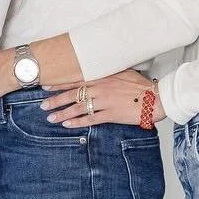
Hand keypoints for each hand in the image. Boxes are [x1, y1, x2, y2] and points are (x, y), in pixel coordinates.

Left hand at [42, 70, 161, 127]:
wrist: (156, 98)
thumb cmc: (143, 86)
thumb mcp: (125, 73)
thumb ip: (109, 74)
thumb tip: (100, 73)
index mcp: (103, 78)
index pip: (76, 80)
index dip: (60, 84)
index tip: (46, 87)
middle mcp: (101, 89)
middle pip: (73, 94)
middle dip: (55, 100)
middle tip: (42, 105)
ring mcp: (105, 102)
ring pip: (78, 107)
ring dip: (63, 113)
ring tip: (51, 118)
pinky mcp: (111, 114)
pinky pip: (90, 119)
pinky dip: (78, 122)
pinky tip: (68, 125)